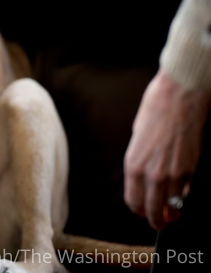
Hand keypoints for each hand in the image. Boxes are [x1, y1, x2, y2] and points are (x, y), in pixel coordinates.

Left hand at [123, 70, 210, 230]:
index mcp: (133, 164)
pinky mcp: (191, 169)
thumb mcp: (137, 138)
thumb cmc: (154, 112)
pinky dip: (184, 197)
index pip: (133, 200)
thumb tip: (147, 176)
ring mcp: (173, 174)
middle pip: (152, 209)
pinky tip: (182, 199)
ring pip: (172, 206)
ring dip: (172, 213)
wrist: (178, 99)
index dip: (138, 209)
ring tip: (172, 218)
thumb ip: (141, 160)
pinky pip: (186, 192)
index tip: (141, 212)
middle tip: (158, 225)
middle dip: (155, 220)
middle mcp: (151, 173)